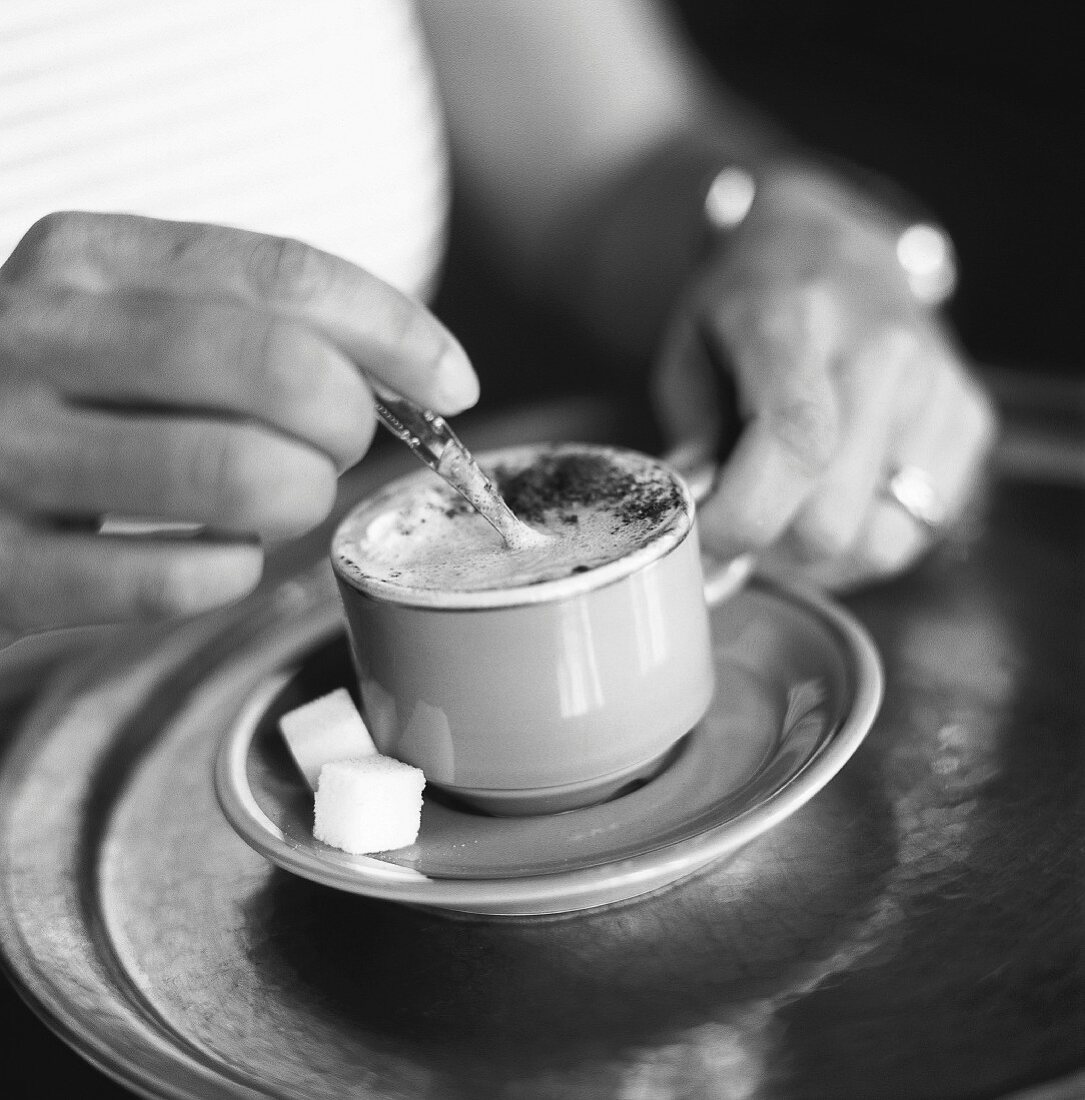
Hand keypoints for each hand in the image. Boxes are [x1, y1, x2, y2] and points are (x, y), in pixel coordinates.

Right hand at [0, 212, 477, 641]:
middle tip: (332, 447)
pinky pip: (180, 578)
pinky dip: (229, 571)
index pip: (285, 275)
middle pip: (278, 370)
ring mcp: (6, 455)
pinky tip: (210, 557)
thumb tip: (408, 372)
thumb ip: (239, 322)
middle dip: (346, 423)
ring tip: (275, 501)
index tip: (451, 383)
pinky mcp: (0, 569)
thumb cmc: (46, 399)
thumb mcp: (115, 321)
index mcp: (81, 260)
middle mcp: (36, 340)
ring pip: (239, 474)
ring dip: (296, 499)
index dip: (397, 333)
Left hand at [654, 169, 996, 589]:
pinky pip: (916, 530)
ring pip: (877, 540)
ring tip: (783, 518)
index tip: (704, 537)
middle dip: (770, 548)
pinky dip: (862, 542)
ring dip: (816, 558)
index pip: (794, 445)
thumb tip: (700, 524)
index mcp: (798, 320)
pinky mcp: (969, 419)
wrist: (829, 246)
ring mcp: (938, 385)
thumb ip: (691, 439)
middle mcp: (883, 349)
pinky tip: (830, 504)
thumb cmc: (743, 308)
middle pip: (832, 518)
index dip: (743, 518)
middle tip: (739, 526)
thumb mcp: (687, 354)